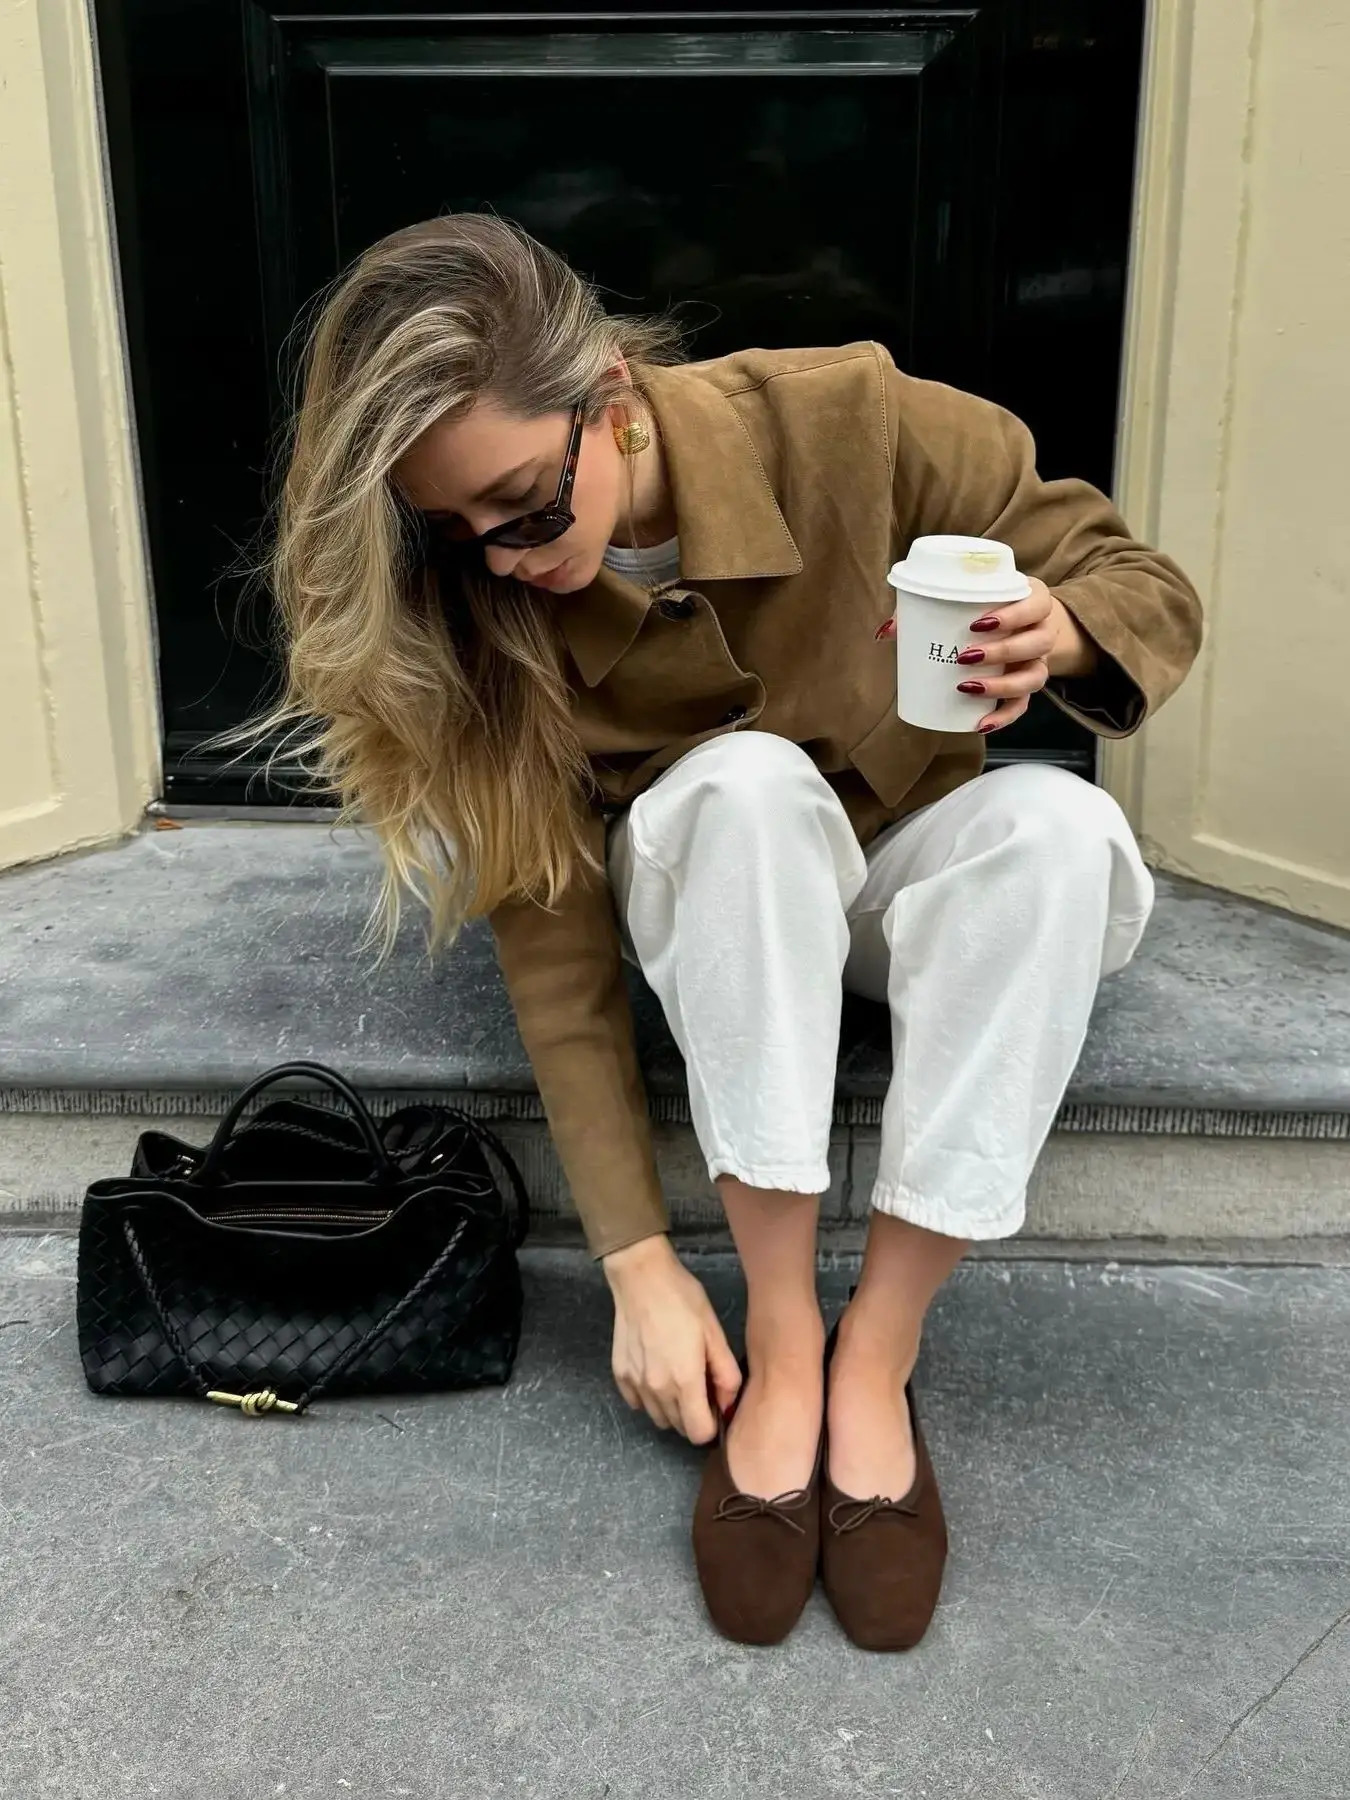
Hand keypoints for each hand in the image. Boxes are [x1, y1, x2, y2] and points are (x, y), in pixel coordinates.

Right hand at [602, 1234, 741, 1442]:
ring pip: (658, 1418)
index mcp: (684, 1382)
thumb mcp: (715, 1333)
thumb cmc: (683, 1301)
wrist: (641, 1278)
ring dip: (672, 1409)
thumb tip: (728, 1404)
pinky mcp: (620, 1374)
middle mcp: (657, 1390)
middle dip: (694, 1415)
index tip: (716, 1404)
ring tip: (679, 1378)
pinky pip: (638, 1403)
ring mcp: (635, 1384)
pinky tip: (658, 1371)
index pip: (699, 1434)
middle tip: (700, 1385)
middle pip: (679, 1427)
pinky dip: (650, 1397)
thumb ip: (726, 1375)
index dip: (713, 1425)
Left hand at [875, 576, 1097, 732]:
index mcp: (1034, 599)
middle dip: (1003, 651)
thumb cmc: (984, 605)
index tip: (977, 623)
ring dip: (1003, 685)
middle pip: (1038, 642)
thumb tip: (884, 633)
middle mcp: (1043, 630)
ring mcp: (1039, 660)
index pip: (1038, 603)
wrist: (1016, 622)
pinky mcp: (1027, 685)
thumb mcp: (965, 598)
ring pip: (1034, 677)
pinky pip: (1023, 705)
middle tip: (965, 656)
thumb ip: (925, 607)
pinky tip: (981, 724)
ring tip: (968, 687)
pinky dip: (1003, 717)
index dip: (1013, 614)